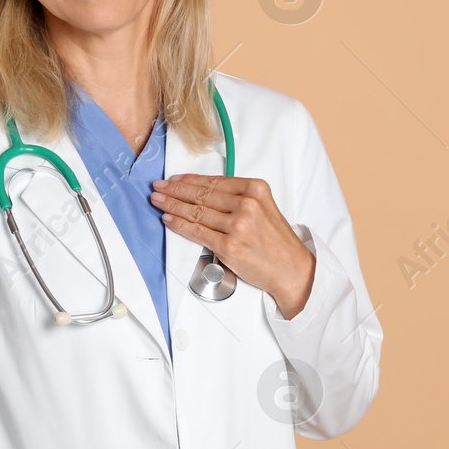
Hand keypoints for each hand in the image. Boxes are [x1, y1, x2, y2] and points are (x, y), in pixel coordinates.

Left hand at [150, 175, 315, 317]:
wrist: (290, 268)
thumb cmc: (276, 241)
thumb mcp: (264, 208)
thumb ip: (238, 198)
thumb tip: (205, 192)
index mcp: (256, 190)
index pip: (214, 182)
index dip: (190, 180)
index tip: (174, 179)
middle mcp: (247, 205)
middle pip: (202, 194)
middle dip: (175, 190)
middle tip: (159, 187)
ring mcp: (237, 226)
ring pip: (196, 212)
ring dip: (172, 205)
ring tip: (158, 200)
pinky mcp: (228, 245)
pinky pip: (196, 232)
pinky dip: (179, 224)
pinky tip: (168, 218)